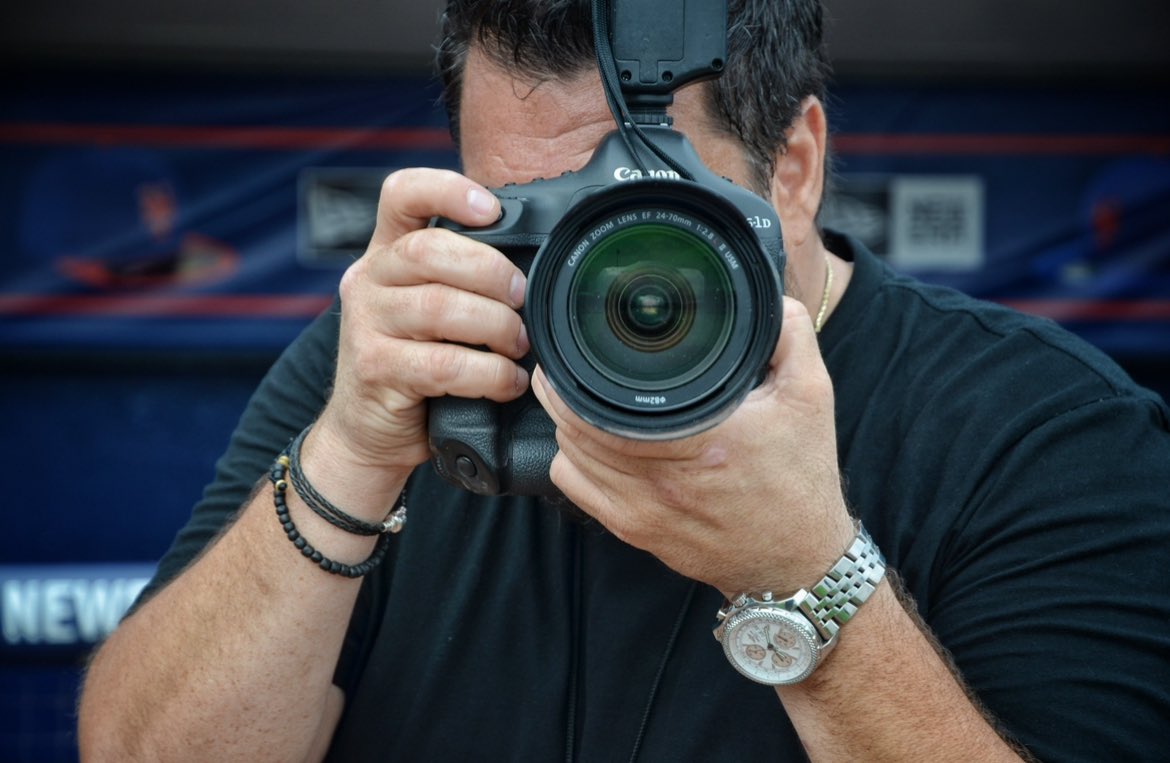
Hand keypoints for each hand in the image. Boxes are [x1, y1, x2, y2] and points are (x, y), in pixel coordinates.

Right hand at [311, 169, 530, 503]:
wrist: (368, 432)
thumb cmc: (416, 365)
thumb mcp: (434, 311)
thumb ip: (465, 280)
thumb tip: (537, 267)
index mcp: (387, 253)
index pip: (401, 194)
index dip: (447, 189)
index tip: (491, 209)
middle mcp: (369, 279)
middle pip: (429, 249)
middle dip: (490, 271)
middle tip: (521, 298)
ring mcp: (365, 323)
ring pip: (439, 306)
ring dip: (495, 326)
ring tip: (519, 346)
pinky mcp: (374, 368)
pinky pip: (443, 363)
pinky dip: (488, 373)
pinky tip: (507, 381)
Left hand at [531, 297, 855, 594]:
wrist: (796, 560)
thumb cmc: (801, 481)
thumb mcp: (811, 397)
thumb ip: (789, 338)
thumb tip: (768, 298)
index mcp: (699, 440)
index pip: (601, 405)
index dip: (576, 373)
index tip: (575, 348)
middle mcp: (662, 478)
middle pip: (574, 426)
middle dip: (562, 391)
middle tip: (566, 367)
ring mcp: (641, 509)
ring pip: (569, 455)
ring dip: (566, 424)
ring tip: (578, 399)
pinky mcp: (634, 531)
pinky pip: (575, 488)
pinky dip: (571, 460)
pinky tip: (589, 444)